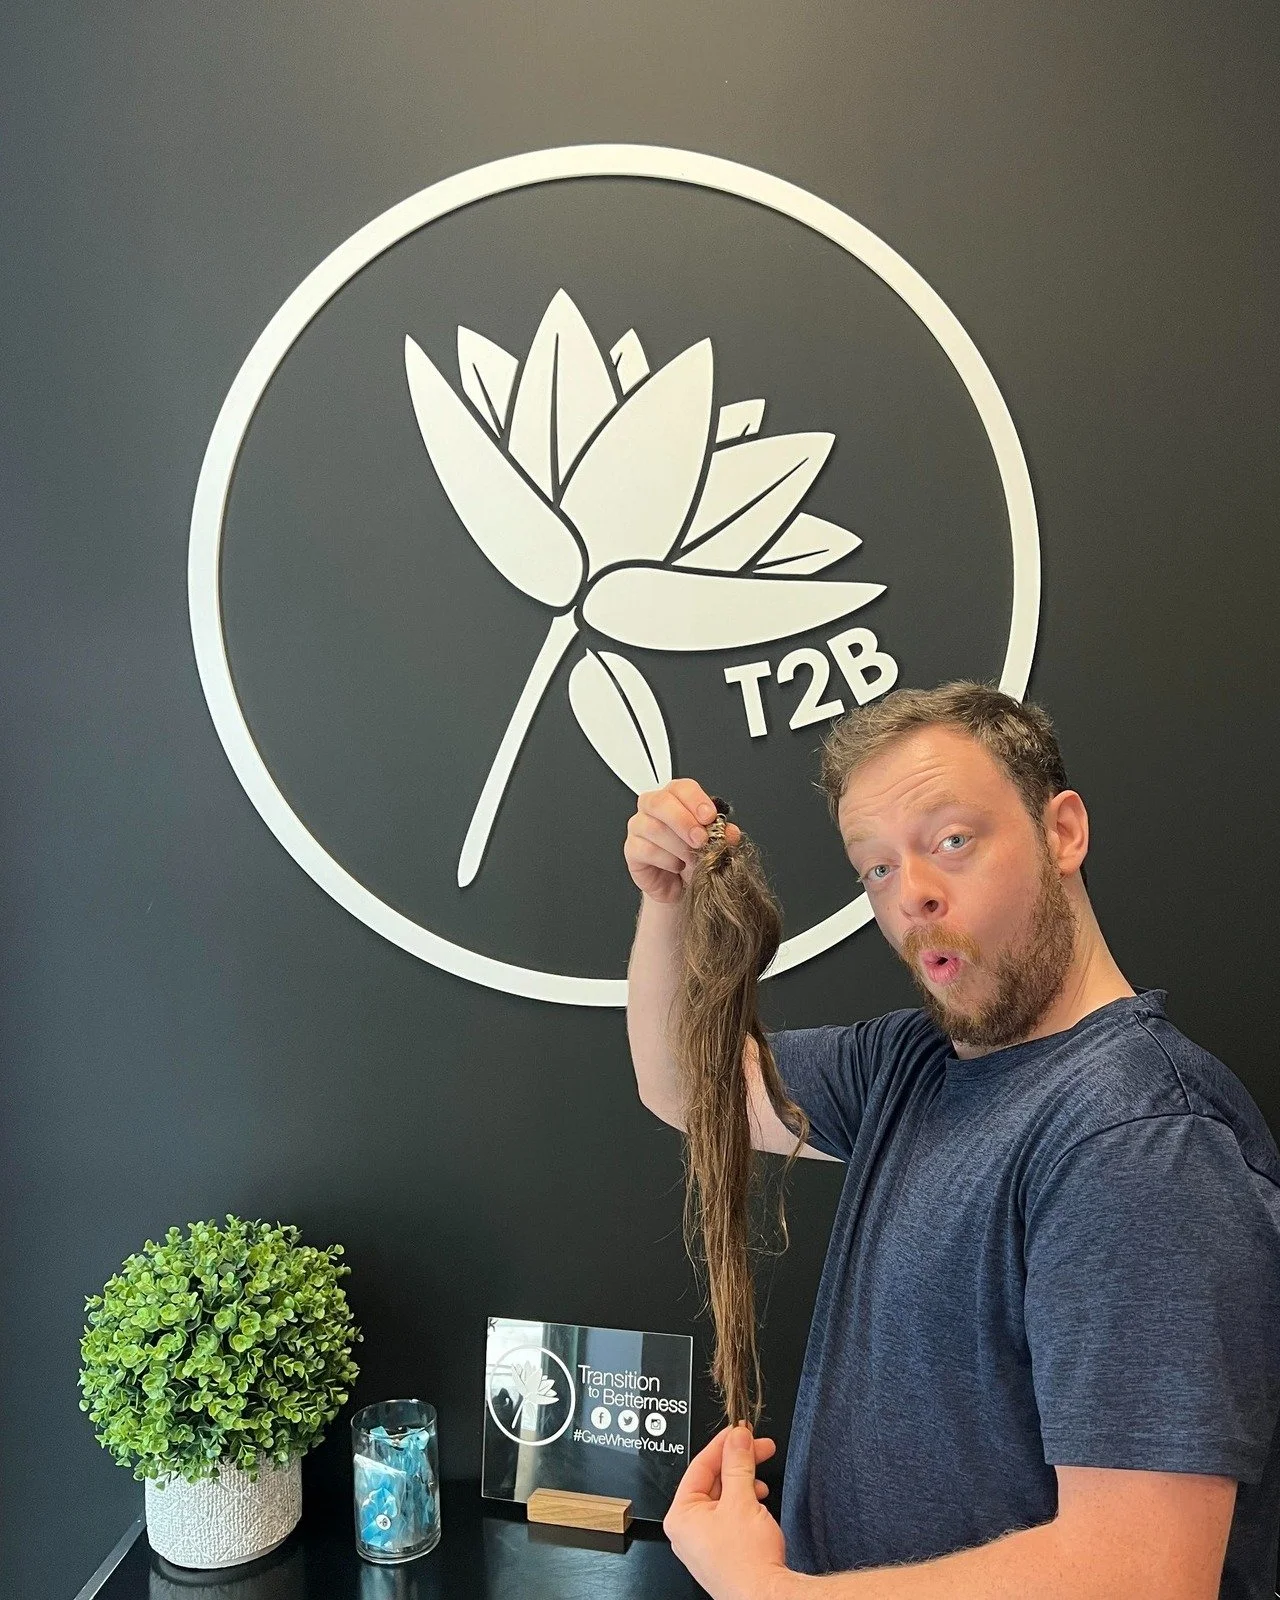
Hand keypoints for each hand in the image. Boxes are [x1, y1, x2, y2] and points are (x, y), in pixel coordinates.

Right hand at [624, 779, 741, 903]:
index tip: (709, 817)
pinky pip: (645, 849)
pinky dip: (666, 860)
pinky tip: (676, 866)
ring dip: (679, 846)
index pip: (681, 787)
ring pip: (653, 827)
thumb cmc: (693, 858)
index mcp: (676, 798)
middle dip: (684, 821)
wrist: (681, 886)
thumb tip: (731, 832)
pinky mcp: (631, 849)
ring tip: (692, 858)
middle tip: (700, 839)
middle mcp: (654, 808)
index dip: (696, 800)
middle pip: (660, 802)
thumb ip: (722, 835)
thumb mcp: (713, 844)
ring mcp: (639, 827)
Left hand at [663, 1423, 789, 1599]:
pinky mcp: (722, 1551)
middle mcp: (687, 1530)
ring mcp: (704, 1543)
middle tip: (758, 1447)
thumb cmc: (747, 1563)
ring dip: (744, 1482)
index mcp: (681, 1516)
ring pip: (723, 1498)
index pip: (700, 1466)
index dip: (723, 1444)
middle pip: (712, 1480)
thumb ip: (738, 1463)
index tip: (739, 1431)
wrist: (767, 1598)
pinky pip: (730, 1516)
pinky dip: (745, 1503)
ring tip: (760, 1477)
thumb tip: (737, 1438)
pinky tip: (759, 1500)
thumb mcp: (742, 1499)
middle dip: (737, 1463)